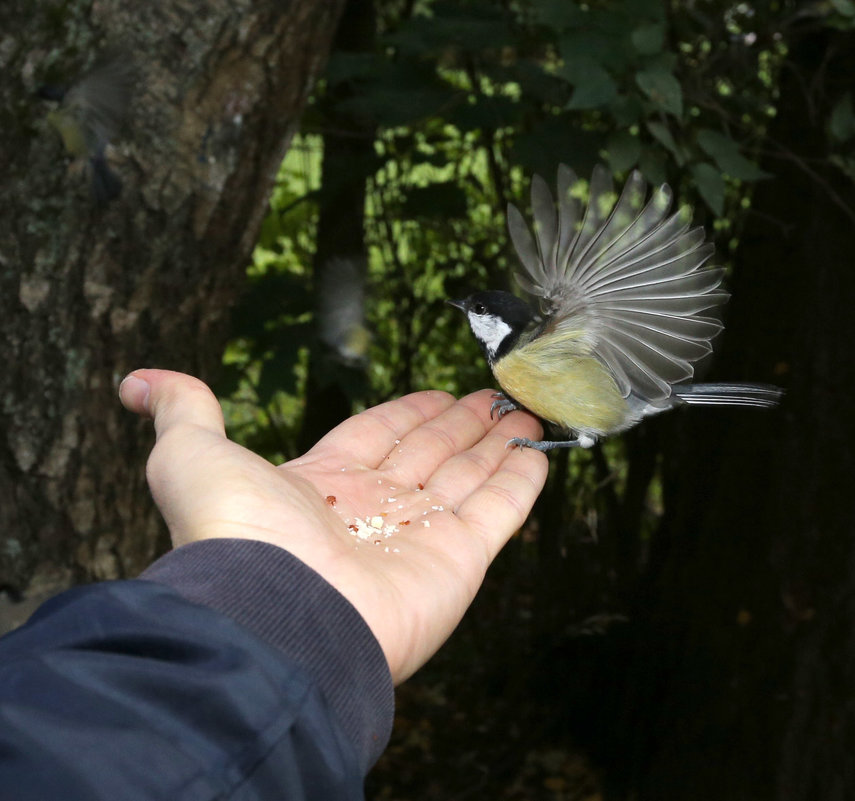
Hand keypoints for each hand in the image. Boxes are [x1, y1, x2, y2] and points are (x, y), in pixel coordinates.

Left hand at [120, 369, 547, 682]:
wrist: (273, 614)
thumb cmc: (232, 534)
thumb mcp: (193, 456)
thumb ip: (184, 412)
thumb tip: (137, 382)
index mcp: (323, 485)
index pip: (378, 436)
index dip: (409, 413)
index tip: (438, 392)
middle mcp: (374, 511)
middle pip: (429, 456)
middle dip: (461, 426)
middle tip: (493, 397)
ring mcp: (419, 538)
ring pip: (467, 479)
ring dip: (496, 447)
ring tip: (524, 415)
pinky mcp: (458, 562)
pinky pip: (499, 512)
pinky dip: (521, 484)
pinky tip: (538, 454)